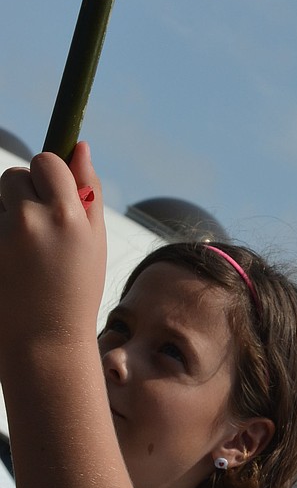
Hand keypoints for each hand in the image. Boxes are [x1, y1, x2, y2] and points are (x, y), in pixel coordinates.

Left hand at [0, 143, 105, 374]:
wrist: (43, 342)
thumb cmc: (75, 289)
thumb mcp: (95, 241)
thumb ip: (90, 190)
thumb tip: (80, 145)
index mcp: (67, 214)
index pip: (46, 161)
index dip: (48, 176)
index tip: (52, 197)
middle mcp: (30, 220)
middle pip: (14, 176)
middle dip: (22, 194)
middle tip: (36, 231)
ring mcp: (1, 237)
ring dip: (5, 215)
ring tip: (21, 253)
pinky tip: (8, 265)